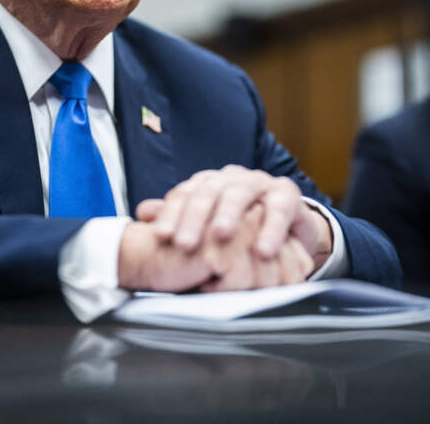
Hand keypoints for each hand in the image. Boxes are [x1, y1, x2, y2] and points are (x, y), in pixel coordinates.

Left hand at [135, 165, 332, 274]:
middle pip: (208, 192)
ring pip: (240, 193)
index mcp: (207, 184)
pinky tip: (263, 251)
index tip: (161, 237)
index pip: (184, 194)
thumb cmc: (240, 226)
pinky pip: (279, 209)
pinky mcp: (287, 195)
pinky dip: (271, 229)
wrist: (287, 226)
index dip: (171, 214)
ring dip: (230, 215)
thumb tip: (142, 213)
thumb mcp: (208, 224)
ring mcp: (260, 183)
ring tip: (220, 237)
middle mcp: (231, 179)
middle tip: (185, 244)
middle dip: (195, 218)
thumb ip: (178, 217)